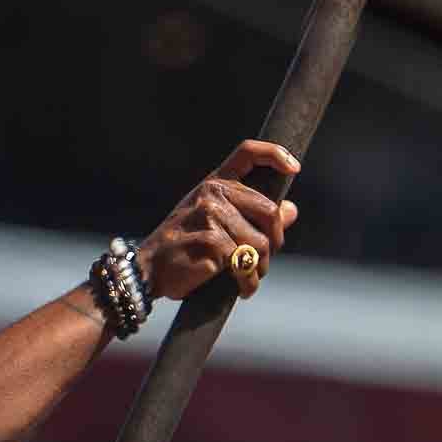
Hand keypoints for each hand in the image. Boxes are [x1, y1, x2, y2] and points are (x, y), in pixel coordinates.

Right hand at [135, 138, 298, 302]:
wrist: (148, 269)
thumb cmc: (182, 246)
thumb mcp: (213, 221)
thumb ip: (251, 213)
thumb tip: (291, 209)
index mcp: (214, 183)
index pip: (248, 153)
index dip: (275, 154)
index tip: (294, 168)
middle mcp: (213, 193)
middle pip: (270, 211)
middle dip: (275, 241)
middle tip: (263, 260)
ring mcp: (212, 216)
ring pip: (262, 244)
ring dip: (260, 268)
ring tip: (248, 277)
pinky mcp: (213, 242)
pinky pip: (247, 265)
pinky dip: (248, 282)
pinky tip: (241, 288)